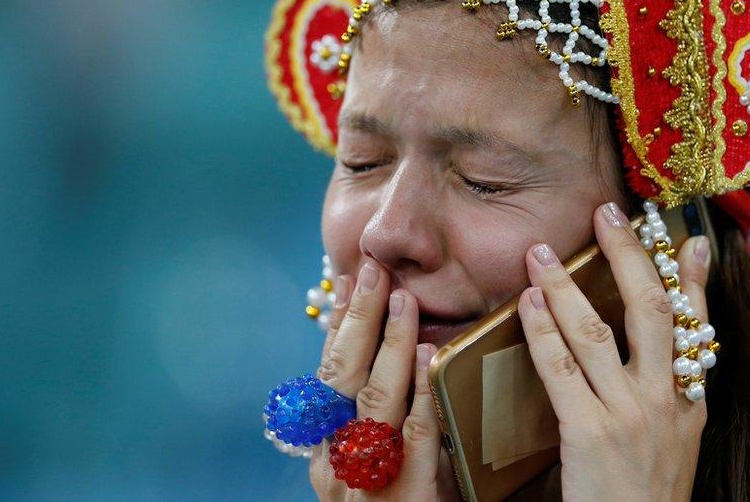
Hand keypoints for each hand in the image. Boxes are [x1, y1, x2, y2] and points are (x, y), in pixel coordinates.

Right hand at [311, 261, 460, 500]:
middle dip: (358, 319)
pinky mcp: (402, 497)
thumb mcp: (370, 456)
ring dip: (389, 345)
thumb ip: (376, 408)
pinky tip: (428, 359)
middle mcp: (330, 458)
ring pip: (371, 401)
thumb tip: (390, 345)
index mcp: (320, 444)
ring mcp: (361, 478)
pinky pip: (411, 438)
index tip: (350, 278)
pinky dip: (420, 395)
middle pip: (340, 376)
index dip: (339, 322)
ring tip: (403, 300)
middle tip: (375, 271)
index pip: (326, 371)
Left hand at [517, 202, 711, 501]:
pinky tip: (528, 302)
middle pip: (652, 309)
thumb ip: (672, 392)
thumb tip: (667, 350)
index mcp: (690, 401)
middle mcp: (666, 400)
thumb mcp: (676, 442)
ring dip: (565, 285)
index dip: (692, 276)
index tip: (686, 235)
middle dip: (629, 255)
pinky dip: (542, 329)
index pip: (696, 323)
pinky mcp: (590, 433)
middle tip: (608, 213)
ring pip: (596, 331)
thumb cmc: (645, 494)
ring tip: (540, 253)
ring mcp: (629, 414)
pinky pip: (560, 368)